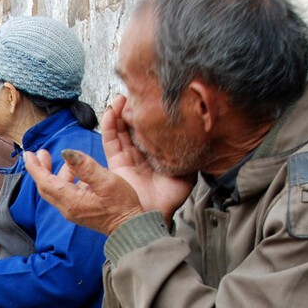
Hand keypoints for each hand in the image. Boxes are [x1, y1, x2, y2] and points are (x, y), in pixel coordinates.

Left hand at [24, 95, 194, 233]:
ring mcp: (72, 211)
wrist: (130, 228)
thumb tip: (66, 153)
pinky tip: (76, 172)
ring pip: (55, 190)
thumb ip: (85, 166)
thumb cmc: (122, 205)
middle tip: (41, 153)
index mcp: (71, 200)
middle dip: (40, 169)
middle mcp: (67, 208)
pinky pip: (65, 194)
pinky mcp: (79, 211)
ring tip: (63, 159)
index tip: (28, 154)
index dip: (35, 167)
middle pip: (46, 187)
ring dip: (55, 173)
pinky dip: (65, 180)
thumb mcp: (106, 180)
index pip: (45, 182)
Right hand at [100, 96, 195, 222]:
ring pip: (121, 130)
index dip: (149, 114)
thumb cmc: (169, 199)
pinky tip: (112, 110)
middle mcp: (142, 154)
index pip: (151, 130)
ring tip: (122, 97)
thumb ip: (188, 157)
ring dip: (120, 113)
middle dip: (133, 110)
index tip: (150, 98)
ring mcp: (128, 158)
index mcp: (157, 155)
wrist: (152, 215)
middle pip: (134, 127)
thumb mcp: (186, 173)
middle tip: (134, 92)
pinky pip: (110, 141)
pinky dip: (109, 125)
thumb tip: (197, 139)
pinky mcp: (116, 163)